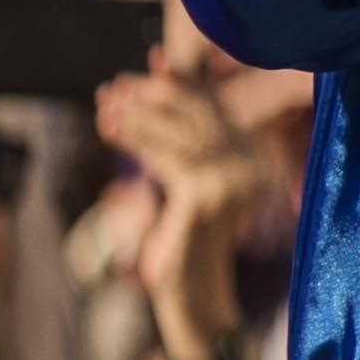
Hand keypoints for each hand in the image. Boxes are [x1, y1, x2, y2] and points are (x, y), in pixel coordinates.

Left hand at [96, 65, 277, 359]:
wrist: (194, 299)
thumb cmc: (183, 244)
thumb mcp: (184, 186)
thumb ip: (180, 142)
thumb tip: (159, 80)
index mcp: (254, 156)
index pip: (214, 106)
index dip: (181, 81)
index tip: (149, 61)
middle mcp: (252, 163)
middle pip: (196, 114)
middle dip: (151, 95)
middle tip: (112, 85)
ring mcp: (232, 180)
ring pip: (177, 133)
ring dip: (136, 114)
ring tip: (105, 103)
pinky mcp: (204, 197)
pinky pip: (164, 158)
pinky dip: (134, 139)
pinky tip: (110, 128)